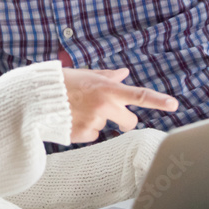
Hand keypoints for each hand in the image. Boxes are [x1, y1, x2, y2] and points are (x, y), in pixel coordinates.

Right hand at [62, 67, 177, 143]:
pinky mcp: (82, 135)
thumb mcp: (85, 74)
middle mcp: (103, 107)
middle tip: (113, 114)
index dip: (157, 100)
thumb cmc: (60, 82)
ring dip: (96, 120)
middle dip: (125, 120)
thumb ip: (107, 76)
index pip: (138, 95)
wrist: (35, 99)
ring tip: (76, 110)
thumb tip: (124, 73)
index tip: (174, 104)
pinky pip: (91, 135)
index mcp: (106, 89)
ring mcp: (93, 122)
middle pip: (129, 122)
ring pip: (105, 126)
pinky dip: (83, 129)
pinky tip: (70, 119)